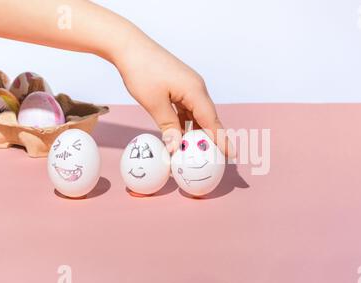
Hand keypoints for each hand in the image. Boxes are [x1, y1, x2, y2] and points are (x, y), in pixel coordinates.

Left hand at [112, 30, 234, 157]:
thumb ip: (169, 127)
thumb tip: (177, 149)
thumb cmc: (141, 71)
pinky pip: (188, 108)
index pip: (212, 121)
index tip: (232, 155)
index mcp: (195, 91)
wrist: (129, 46)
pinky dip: (186, 122)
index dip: (222, 140)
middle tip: (215, 158)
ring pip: (198, 114)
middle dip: (212, 138)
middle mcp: (196, 88)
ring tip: (197, 150)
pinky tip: (181, 134)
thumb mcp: (154, 103)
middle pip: (209, 118)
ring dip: (197, 131)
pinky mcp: (180, 86)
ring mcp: (189, 86)